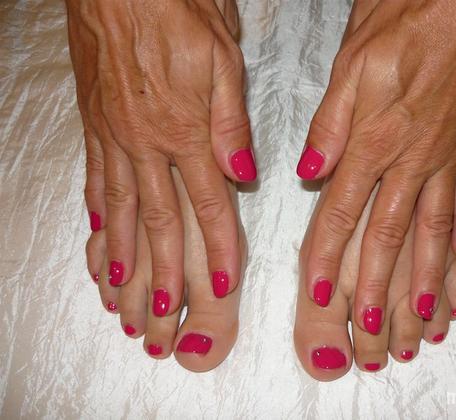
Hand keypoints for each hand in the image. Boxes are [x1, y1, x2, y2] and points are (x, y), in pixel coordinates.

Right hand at [68, 0, 253, 316]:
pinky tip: (98, 237)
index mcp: (186, 129)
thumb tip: (243, 175)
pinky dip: (98, 214)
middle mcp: (147, 142)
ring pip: (121, 209)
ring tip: (123, 294)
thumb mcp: (222, 57)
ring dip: (125, 257)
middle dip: (164, 272)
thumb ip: (231, 123)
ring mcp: (115, 136)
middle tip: (163, 313)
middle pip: (159, 220)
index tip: (221, 285)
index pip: (209, 203)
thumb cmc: (177, 8)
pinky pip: (95, 178)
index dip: (217, 247)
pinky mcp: (94, 123)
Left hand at [297, 0, 455, 330]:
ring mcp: (446, 158)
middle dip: (378, 289)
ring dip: (423, 280)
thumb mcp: (353, 63)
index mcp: (376, 139)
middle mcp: (413, 159)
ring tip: (419, 321)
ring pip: (432, 232)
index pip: (344, 212)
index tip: (319, 299)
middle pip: (390, 236)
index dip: (328, 257)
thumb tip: (310, 174)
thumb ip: (330, 125)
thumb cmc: (409, 19)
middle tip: (373, 334)